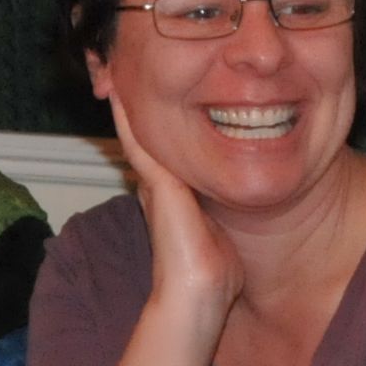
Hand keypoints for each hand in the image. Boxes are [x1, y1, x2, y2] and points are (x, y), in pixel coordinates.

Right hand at [106, 90, 239, 337]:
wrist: (199, 293)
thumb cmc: (216, 274)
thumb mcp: (223, 234)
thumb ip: (223, 215)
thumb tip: (245, 204)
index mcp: (177, 197)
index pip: (167, 152)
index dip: (162, 128)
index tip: (165, 100)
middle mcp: (161, 187)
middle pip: (150, 137)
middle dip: (142, 108)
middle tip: (129, 73)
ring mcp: (154, 184)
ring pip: (141, 133)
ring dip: (131, 104)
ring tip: (120, 72)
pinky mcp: (155, 183)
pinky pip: (138, 139)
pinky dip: (128, 114)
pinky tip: (122, 88)